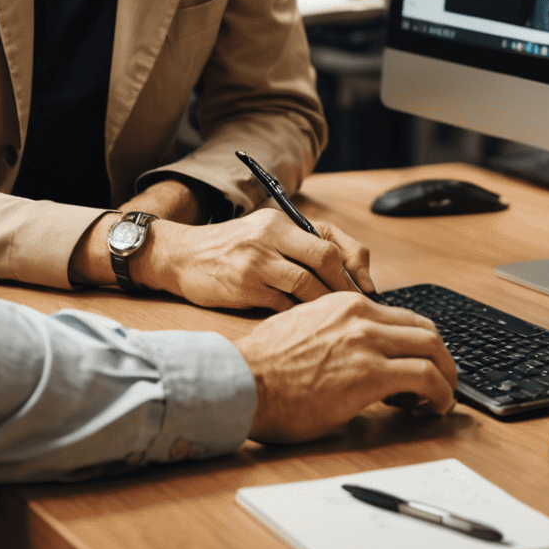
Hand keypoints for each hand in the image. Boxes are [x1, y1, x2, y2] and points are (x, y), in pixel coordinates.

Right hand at [140, 209, 374, 309]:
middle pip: (325, 260)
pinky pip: (284, 306)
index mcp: (279, 222)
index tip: (367, 287)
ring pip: (307, 286)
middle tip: (356, 309)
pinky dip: (298, 317)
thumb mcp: (265, 235)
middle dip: (345, 288)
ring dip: (325, 306)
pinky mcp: (244, 287)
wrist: (181, 257)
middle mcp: (269, 236)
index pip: (330, 240)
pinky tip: (304, 327)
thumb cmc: (229, 250)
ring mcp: (256, 262)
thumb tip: (352, 272)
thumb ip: (302, 246)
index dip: (354, 266)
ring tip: (334, 321)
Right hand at [237, 294, 457, 442]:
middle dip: (442, 358)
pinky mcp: (371, 375)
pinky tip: (433, 408)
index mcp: (344, 304)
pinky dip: (441, 394)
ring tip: (440, 399)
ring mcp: (368, 343)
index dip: (418, 343)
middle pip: (425, 330)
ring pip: (433, 350)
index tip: (418, 363)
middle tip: (441, 381)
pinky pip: (427, 379)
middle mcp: (361, 317)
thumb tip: (350, 351)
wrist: (243, 381)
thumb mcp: (303, 328)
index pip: (402, 316)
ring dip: (446, 377)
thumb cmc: (264, 365)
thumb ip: (333, 331)